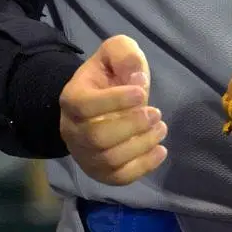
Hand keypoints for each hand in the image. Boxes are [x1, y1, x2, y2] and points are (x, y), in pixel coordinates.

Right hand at [59, 34, 166, 185]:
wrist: (94, 104)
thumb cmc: (106, 78)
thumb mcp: (113, 54)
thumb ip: (124, 55)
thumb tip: (137, 77)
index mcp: (71, 99)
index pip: (86, 106)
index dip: (115, 100)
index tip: (141, 92)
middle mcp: (71, 131)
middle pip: (97, 137)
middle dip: (131, 125)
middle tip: (156, 113)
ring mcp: (84, 155)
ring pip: (110, 159)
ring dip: (141, 144)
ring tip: (161, 128)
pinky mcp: (100, 172)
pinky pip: (120, 177)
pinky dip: (144, 166)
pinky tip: (160, 150)